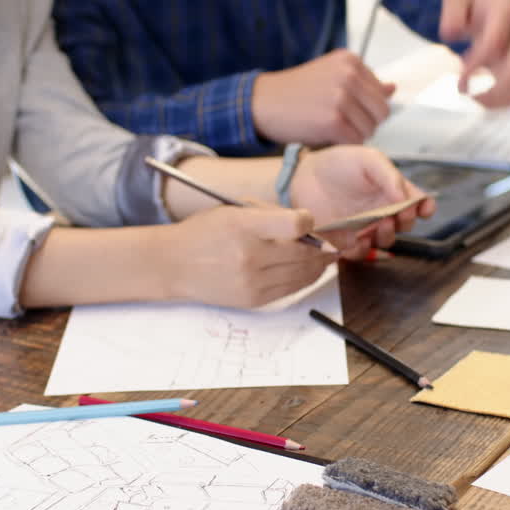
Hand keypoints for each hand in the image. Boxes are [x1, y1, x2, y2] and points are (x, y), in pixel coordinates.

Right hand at [165, 206, 336, 307]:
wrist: (174, 264)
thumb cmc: (205, 232)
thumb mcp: (234, 210)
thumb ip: (271, 215)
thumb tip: (309, 225)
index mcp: (244, 226)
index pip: (295, 224)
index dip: (308, 221)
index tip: (308, 221)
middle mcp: (250, 256)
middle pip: (307, 252)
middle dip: (326, 246)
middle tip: (336, 241)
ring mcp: (253, 281)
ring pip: (304, 273)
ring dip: (320, 265)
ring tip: (326, 256)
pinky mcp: (254, 299)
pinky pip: (292, 289)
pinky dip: (305, 279)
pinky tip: (309, 270)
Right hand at [252, 50, 396, 144]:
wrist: (261, 102)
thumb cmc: (294, 93)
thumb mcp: (330, 77)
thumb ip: (363, 83)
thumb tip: (393, 89)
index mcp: (351, 61)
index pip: (381, 94)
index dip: (365, 109)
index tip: (343, 110)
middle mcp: (349, 75)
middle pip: (381, 113)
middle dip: (364, 124)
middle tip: (339, 125)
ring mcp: (341, 97)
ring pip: (370, 129)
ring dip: (353, 136)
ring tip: (329, 129)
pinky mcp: (333, 120)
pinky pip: (355, 142)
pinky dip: (342, 145)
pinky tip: (324, 136)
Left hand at [288, 145, 435, 256]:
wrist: (302, 177)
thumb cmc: (336, 164)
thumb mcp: (367, 159)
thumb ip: (388, 174)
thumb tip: (404, 196)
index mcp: (392, 190)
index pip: (419, 203)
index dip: (426, 207)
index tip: (424, 208)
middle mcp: (383, 211)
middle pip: (406, 224)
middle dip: (407, 220)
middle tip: (399, 213)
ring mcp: (366, 228)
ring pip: (386, 240)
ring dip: (387, 235)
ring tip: (380, 223)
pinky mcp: (347, 241)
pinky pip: (361, 252)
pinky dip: (363, 249)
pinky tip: (359, 238)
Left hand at [440, 0, 509, 107]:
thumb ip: (453, 11)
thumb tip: (450, 34)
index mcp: (506, 12)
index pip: (494, 43)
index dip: (477, 63)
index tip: (460, 77)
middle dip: (494, 88)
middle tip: (466, 92)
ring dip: (497, 98)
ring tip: (474, 98)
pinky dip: (502, 100)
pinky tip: (482, 98)